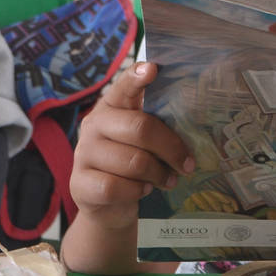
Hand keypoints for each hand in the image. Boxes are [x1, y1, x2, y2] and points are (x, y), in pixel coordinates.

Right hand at [70, 62, 193, 230]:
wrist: (107, 206)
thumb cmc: (133, 164)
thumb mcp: (144, 142)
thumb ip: (158, 127)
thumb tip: (194, 123)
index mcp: (112, 107)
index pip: (124, 87)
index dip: (137, 78)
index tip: (153, 69)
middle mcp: (94, 125)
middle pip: (140, 128)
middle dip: (171, 148)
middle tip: (188, 164)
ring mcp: (83, 154)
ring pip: (133, 162)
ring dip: (159, 174)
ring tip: (169, 179)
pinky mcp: (80, 183)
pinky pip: (116, 187)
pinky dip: (137, 191)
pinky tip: (143, 190)